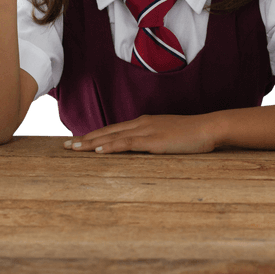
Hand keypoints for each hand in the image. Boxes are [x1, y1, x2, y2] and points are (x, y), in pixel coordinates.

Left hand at [63, 114, 220, 154]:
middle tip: (66, 145)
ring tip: (75, 148)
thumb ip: (153, 140)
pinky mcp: (154, 141)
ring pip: (113, 137)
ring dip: (92, 143)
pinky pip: (129, 144)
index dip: (95, 135)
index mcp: (143, 123)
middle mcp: (141, 124)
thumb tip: (143, 148)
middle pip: (108, 131)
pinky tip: (100, 150)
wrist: (209, 127)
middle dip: (86, 138)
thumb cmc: (192, 134)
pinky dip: (113, 146)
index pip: (113, 129)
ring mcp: (147, 132)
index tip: (78, 139)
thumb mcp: (168, 136)